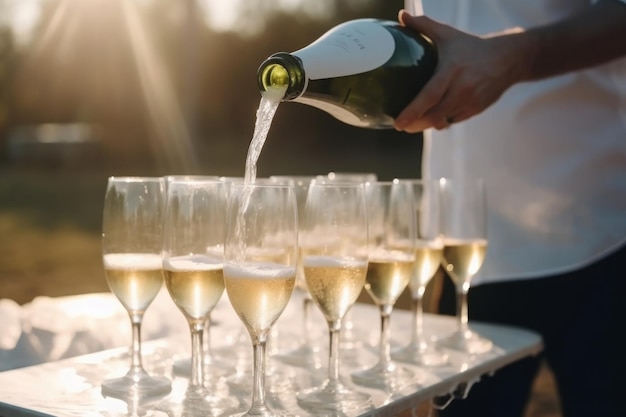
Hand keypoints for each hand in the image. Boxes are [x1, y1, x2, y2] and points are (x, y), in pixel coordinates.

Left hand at [394, 10, 525, 132]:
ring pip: (443, 121)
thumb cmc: (471, 47)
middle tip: (400, 125)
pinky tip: (431, 119)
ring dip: (426, 125)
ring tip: (412, 124)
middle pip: (434, 115)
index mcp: (452, 70)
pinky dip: (441, 122)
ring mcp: (470, 101)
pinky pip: (453, 121)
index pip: (430, 95)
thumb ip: (424, 25)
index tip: (397, 122)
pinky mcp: (476, 110)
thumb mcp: (448, 34)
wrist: (507, 59)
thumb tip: (401, 16)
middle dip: (415, 124)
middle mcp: (462, 88)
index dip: (413, 111)